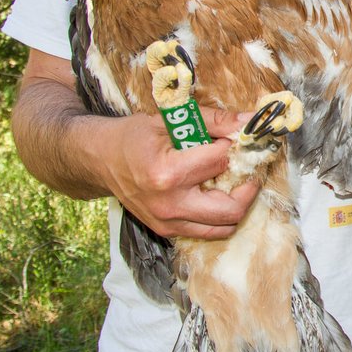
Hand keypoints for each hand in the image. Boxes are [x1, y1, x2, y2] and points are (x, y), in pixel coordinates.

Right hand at [94, 108, 259, 240]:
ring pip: (224, 227)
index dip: (238, 148)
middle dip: (249, 186)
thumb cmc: (133, 136)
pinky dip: (219, 214)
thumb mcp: (170, 120)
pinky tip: (216, 192)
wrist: (100, 159)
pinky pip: (207, 231)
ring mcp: (167, 222)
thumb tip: (249, 122)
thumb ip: (214, 121)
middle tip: (250, 168)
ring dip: (238, 204)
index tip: (243, 140)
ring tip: (236, 181)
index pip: (221, 163)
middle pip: (231, 209)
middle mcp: (169, 204)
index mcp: (167, 174)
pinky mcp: (166, 231)